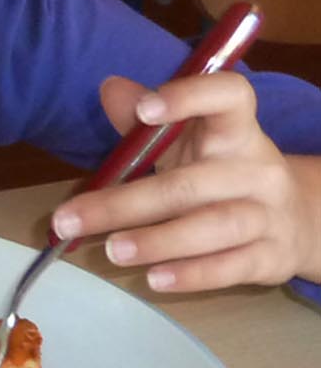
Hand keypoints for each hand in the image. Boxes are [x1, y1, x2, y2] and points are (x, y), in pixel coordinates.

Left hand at [50, 72, 320, 292]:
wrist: (297, 220)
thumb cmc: (221, 174)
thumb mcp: (188, 144)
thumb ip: (145, 122)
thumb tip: (109, 88)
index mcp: (236, 129)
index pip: (229, 97)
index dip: (190, 97)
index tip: (145, 109)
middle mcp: (258, 169)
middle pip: (192, 183)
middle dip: (127, 202)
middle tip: (70, 218)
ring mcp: (269, 215)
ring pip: (214, 227)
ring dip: (158, 240)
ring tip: (111, 250)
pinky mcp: (271, 258)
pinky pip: (231, 267)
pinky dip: (192, 274)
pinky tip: (153, 279)